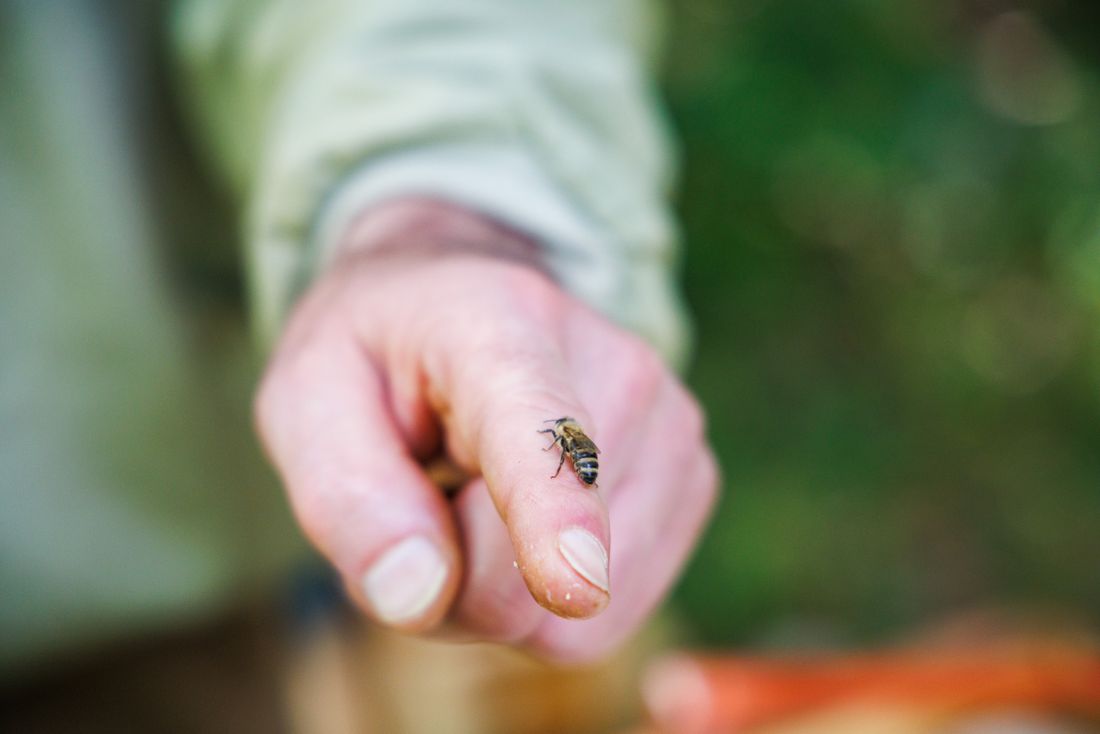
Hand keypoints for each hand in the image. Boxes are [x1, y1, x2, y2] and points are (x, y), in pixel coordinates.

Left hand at [255, 199, 717, 661]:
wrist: (465, 300)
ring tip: (472, 503)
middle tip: (422, 502)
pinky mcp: (693, 481)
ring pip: (585, 612)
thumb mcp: (309, 400)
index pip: (542, 434)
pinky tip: (526, 525)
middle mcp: (619, 369)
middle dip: (455, 580)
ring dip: (504, 593)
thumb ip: (347, 496)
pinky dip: (553, 600)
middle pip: (534, 575)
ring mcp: (672, 427)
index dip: (555, 515)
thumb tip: (417, 595)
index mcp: (504, 326)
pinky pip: (613, 614)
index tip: (571, 584)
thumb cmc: (380, 354)